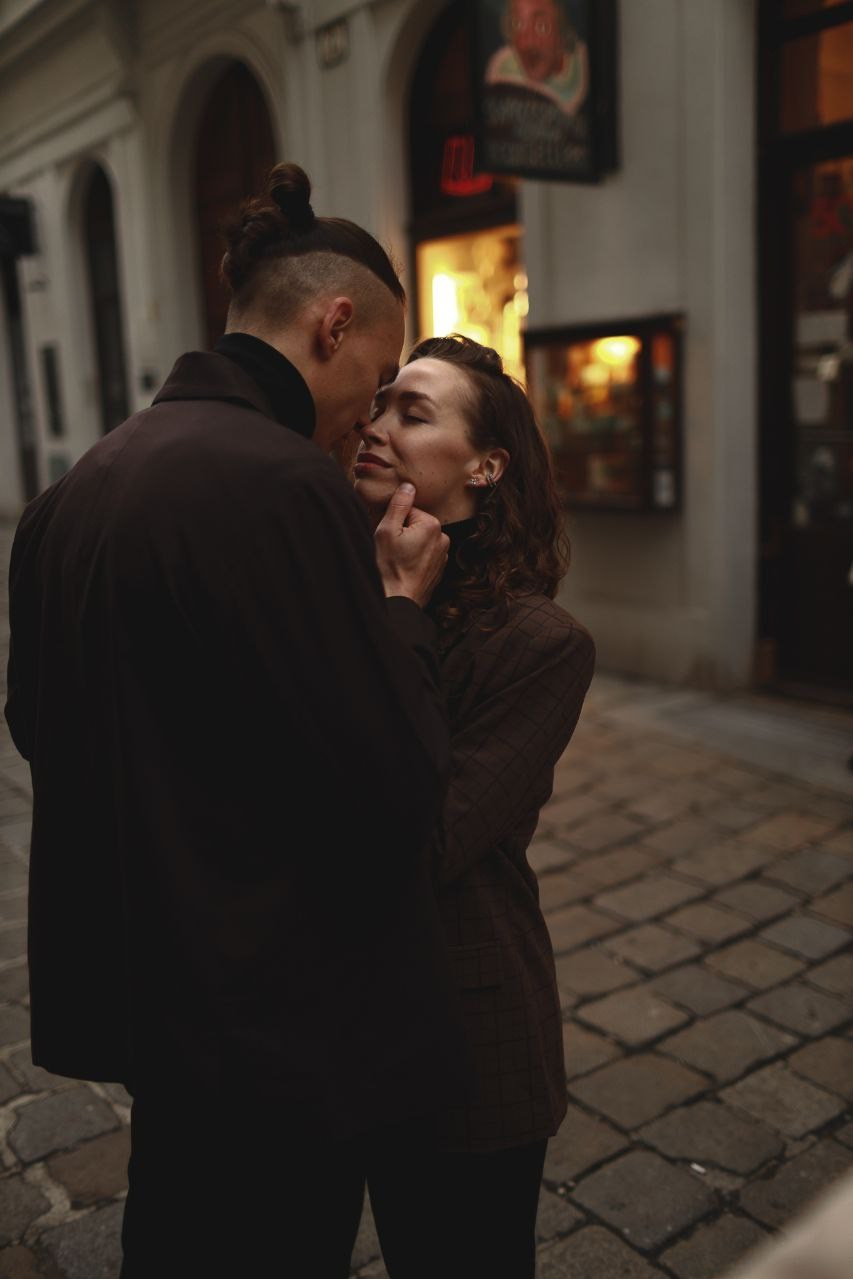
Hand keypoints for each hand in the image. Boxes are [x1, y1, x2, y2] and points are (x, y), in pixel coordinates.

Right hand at [374, 484, 448, 607]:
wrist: (398, 601)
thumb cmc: (389, 567)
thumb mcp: (387, 531)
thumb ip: (399, 505)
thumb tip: (408, 486)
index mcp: (432, 525)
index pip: (409, 510)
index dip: (395, 521)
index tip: (389, 536)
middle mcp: (443, 538)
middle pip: (416, 524)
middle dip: (402, 533)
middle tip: (392, 549)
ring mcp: (443, 555)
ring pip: (419, 540)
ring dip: (408, 546)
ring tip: (398, 560)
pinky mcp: (439, 568)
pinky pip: (424, 554)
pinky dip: (414, 558)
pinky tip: (405, 568)